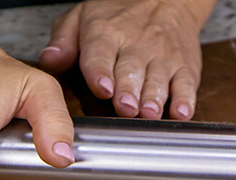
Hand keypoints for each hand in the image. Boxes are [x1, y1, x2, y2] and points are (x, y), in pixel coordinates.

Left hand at [39, 0, 215, 119]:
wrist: (165, 1)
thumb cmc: (119, 17)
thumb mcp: (82, 18)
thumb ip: (63, 41)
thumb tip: (49, 60)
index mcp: (106, 34)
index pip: (101, 53)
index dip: (101, 71)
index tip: (102, 87)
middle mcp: (136, 45)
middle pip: (132, 70)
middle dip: (128, 90)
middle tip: (125, 107)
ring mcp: (163, 58)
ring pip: (159, 79)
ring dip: (154, 98)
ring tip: (148, 112)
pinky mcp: (184, 67)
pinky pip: (186, 84)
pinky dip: (185, 99)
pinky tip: (181, 112)